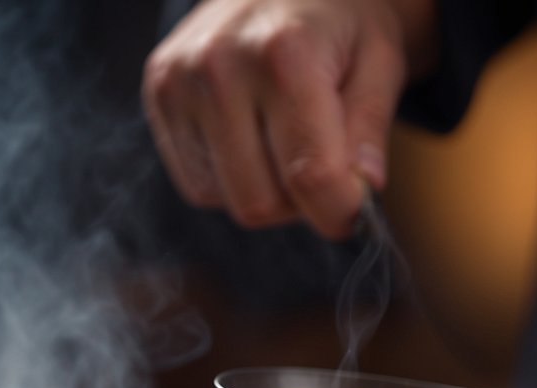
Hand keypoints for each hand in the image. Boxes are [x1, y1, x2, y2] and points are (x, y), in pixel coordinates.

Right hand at [143, 0, 434, 238]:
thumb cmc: (338, 26)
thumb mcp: (379, 64)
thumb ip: (370, 129)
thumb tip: (362, 191)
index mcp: (284, 54)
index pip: (311, 176)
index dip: (340, 211)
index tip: (356, 210)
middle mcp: (220, 65)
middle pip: (262, 202)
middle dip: (301, 203)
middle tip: (322, 165)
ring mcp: (179, 81)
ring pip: (228, 200)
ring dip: (268, 193)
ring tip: (286, 145)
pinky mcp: (158, 94)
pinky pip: (199, 185)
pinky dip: (233, 180)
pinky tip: (253, 140)